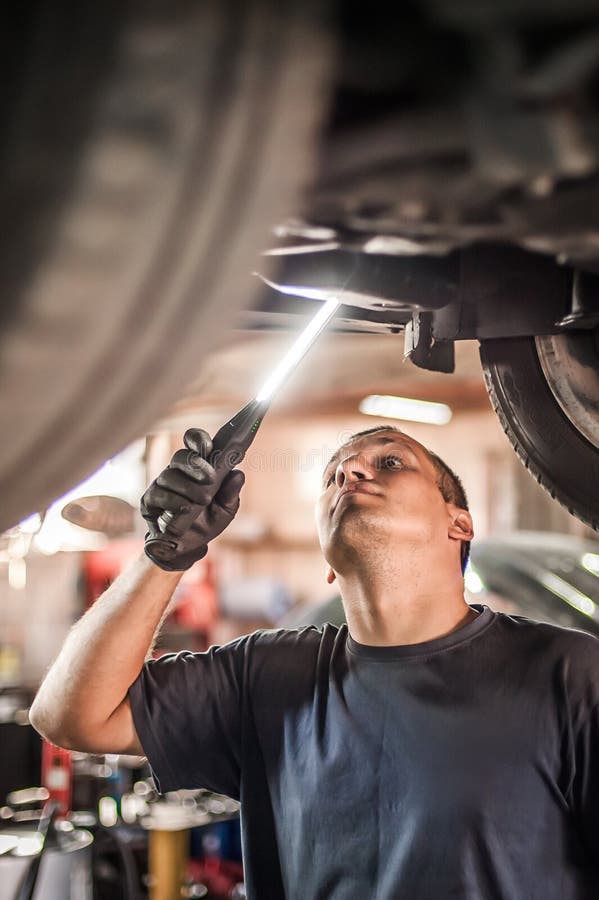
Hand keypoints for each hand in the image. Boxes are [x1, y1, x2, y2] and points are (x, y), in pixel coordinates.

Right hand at [141, 428, 244, 570]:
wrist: (186, 548)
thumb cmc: (206, 523)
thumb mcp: (225, 511)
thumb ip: (231, 494)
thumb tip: (238, 474)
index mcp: (196, 468)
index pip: (193, 443)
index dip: (198, 440)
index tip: (209, 446)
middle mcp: (177, 472)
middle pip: (180, 457)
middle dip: (196, 465)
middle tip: (210, 478)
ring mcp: (161, 485)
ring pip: (169, 476)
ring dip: (188, 487)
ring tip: (202, 500)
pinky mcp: (149, 501)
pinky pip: (158, 495)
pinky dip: (173, 501)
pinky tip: (184, 508)